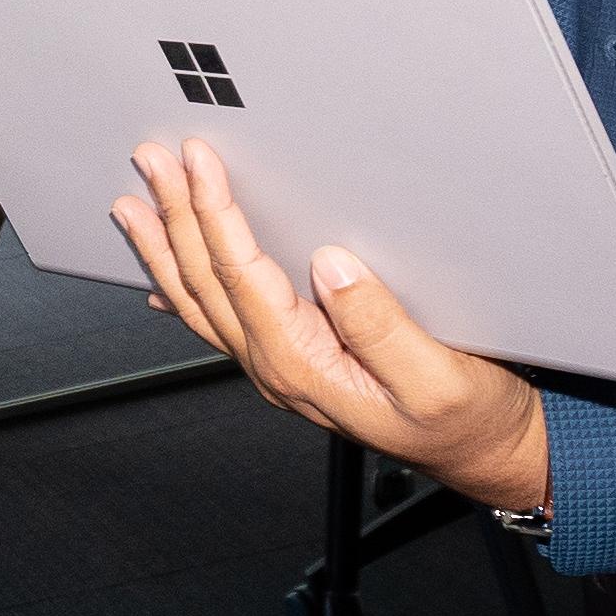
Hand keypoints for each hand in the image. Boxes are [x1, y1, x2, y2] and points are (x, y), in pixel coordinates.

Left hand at [112, 137, 549, 514]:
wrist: (480, 452)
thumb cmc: (463, 421)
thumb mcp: (439, 377)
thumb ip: (382, 326)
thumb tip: (333, 268)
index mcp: (306, 366)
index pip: (243, 277)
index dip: (215, 215)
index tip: (199, 166)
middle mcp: (280, 368)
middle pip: (208, 283)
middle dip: (176, 216)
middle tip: (153, 163)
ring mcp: (280, 368)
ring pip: (202, 302)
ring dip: (167, 249)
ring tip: (135, 206)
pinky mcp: (293, 362)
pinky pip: (221, 324)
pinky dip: (184, 293)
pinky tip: (161, 282)